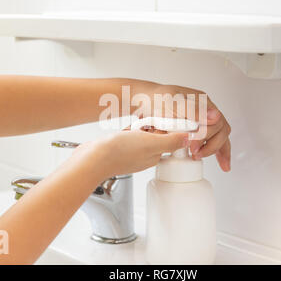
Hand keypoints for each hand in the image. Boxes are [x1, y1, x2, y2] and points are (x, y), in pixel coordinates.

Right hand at [70, 130, 188, 180]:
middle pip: (155, 133)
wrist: (92, 158)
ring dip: (136, 127)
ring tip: (130, 130)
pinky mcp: (120, 148)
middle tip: (141, 127)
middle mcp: (145, 155)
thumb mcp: (151, 143)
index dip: (164, 126)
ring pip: (141, 133)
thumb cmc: (119, 152)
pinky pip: (128, 134)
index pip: (168, 137)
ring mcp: (132, 152)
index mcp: (155, 155)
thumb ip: (171, 141)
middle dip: (148, 125)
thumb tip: (188, 139)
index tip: (157, 122)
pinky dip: (126, 130)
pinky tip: (122, 131)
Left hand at [133, 82, 230, 171]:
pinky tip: (222, 163)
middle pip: (222, 131)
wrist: (145, 101)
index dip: (206, 136)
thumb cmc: (156, 99)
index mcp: (203, 102)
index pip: (217, 122)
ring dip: (216, 151)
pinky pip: (214, 141)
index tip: (193, 144)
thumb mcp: (171, 102)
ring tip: (200, 158)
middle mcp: (206, 111)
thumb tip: (214, 117)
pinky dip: (219, 152)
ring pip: (221, 137)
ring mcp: (202, 120)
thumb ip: (191, 110)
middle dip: (211, 146)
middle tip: (194, 153)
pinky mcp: (197, 130)